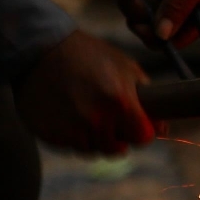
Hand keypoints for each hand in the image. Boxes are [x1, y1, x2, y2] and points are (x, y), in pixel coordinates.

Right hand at [14, 30, 154, 155]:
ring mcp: (72, 129)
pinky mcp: (52, 135)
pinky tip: (71, 115)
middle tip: (109, 114)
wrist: (38, 48)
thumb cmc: (88, 55)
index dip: (143, 131)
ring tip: (88, 111)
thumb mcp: (125, 66)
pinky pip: (73, 147)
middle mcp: (96, 119)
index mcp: (119, 101)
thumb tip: (162, 128)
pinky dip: (76, 136)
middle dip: (119, 134)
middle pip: (120, 148)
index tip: (138, 124)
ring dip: (97, 137)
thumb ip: (148, 97)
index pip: (143, 138)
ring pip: (96, 150)